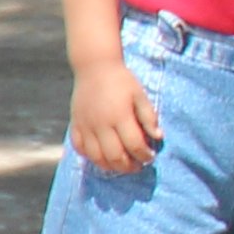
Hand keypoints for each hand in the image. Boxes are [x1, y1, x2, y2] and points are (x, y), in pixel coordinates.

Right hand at [69, 56, 160, 175]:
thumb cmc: (122, 81)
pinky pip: (79, 148)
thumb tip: (158, 137)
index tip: (150, 157)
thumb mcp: (140, 95)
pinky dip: (90, 157)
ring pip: (96, 156)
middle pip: (114, 156)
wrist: (94, 67)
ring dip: (110, 166)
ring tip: (121, 166)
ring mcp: (85, 126)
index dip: (144, 156)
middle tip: (137, 167)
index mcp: (120, 116)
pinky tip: (101, 157)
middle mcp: (101, 124)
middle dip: (128, 166)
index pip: (134, 145)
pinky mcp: (75, 124)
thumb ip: (148, 117)